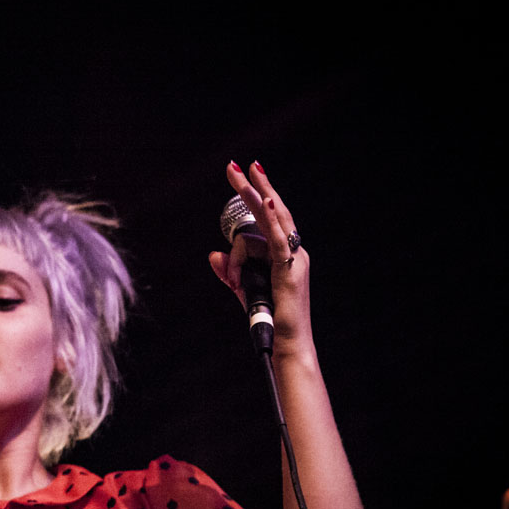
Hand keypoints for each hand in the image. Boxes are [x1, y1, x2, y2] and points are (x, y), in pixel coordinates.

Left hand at [209, 161, 311, 350]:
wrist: (285, 343)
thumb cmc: (268, 319)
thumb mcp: (243, 290)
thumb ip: (228, 271)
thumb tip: (213, 253)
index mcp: (288, 254)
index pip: (268, 222)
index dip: (255, 200)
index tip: (242, 176)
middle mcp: (295, 252)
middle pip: (273, 210)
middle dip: (255, 185)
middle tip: (236, 165)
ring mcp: (295, 259)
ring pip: (269, 222)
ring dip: (251, 196)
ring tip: (239, 173)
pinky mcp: (289, 269)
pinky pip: (279, 239)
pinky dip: (270, 219)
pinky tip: (263, 200)